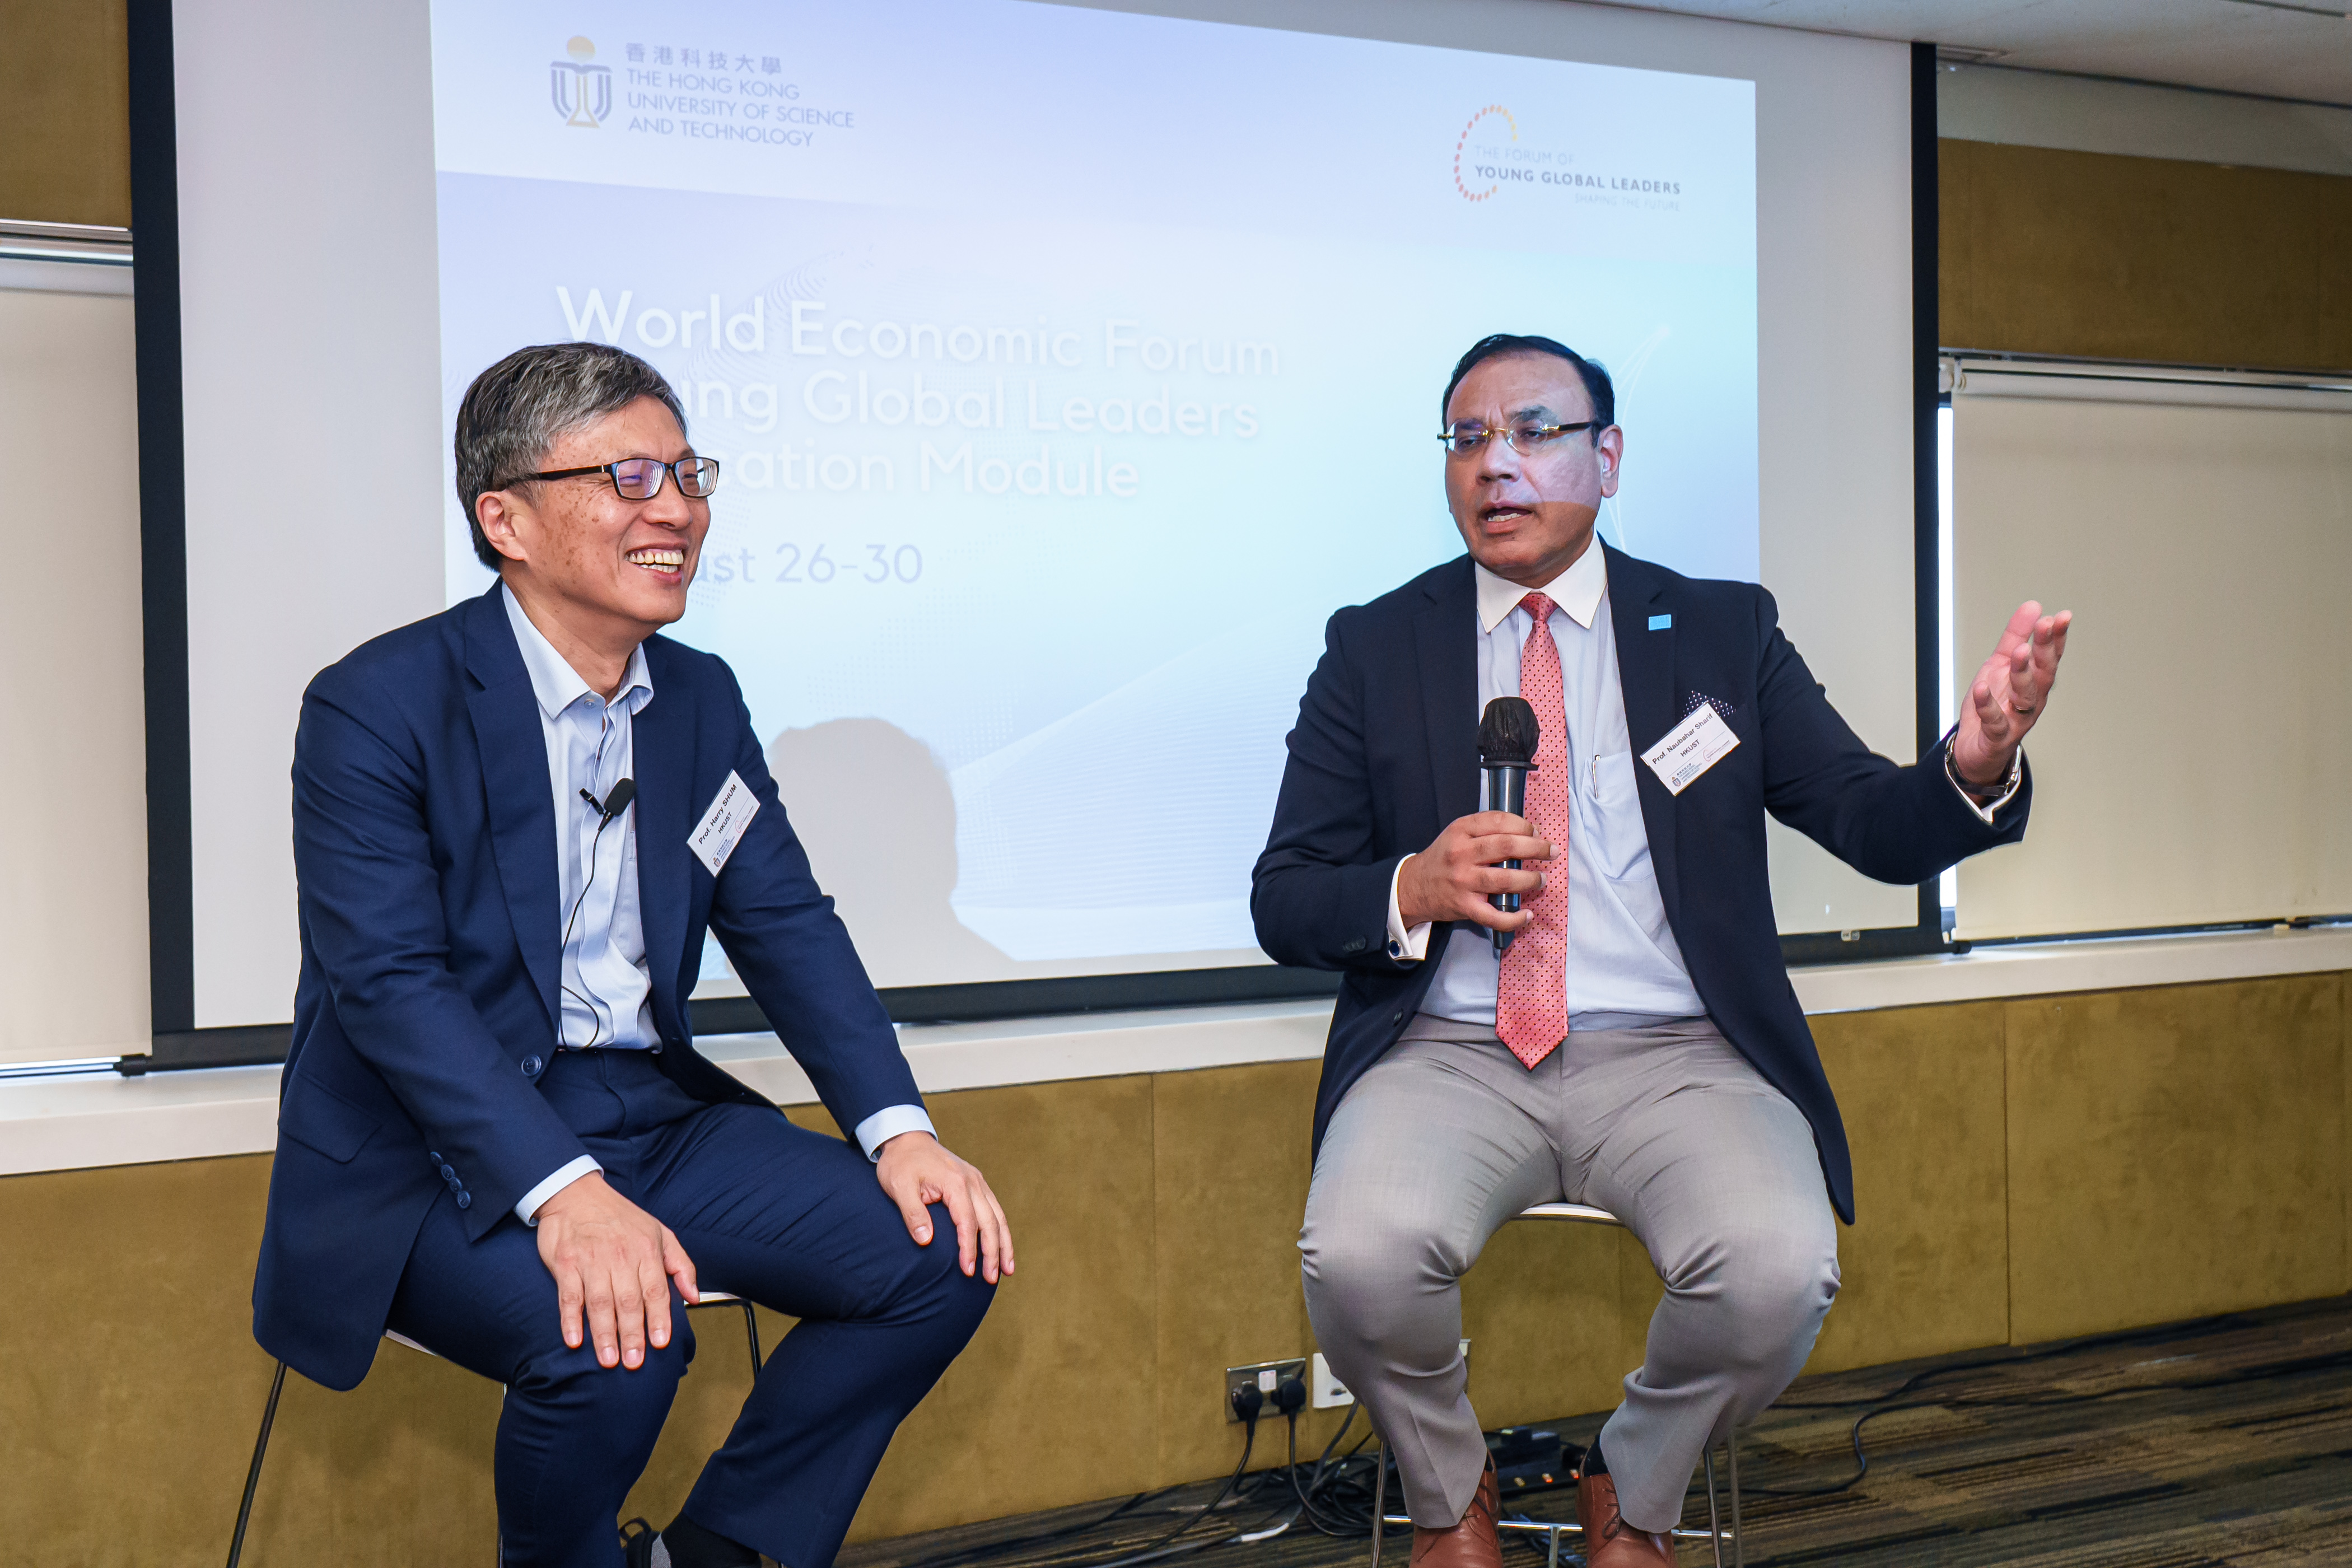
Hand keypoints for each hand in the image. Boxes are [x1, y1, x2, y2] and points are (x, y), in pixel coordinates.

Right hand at [534, 1171, 697, 1369]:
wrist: (577, 1194)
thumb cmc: (621, 1218)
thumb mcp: (660, 1232)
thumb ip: (681, 1265)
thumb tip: (694, 1297)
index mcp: (646, 1251)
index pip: (656, 1290)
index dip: (658, 1318)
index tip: (660, 1343)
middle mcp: (620, 1257)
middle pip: (628, 1302)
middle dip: (632, 1334)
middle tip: (634, 1362)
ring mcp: (591, 1261)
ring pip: (600, 1303)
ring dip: (604, 1334)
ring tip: (608, 1360)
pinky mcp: (566, 1264)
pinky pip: (569, 1296)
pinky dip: (570, 1319)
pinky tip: (574, 1339)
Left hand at [877, 1131, 1013, 1283]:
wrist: (907, 1139)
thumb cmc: (900, 1164)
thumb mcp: (899, 1187)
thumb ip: (913, 1213)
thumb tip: (926, 1241)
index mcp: (956, 1183)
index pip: (968, 1222)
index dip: (970, 1248)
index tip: (968, 1271)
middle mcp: (973, 1181)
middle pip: (990, 1222)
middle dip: (993, 1252)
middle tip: (991, 1279)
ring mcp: (977, 1181)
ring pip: (998, 1216)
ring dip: (1004, 1244)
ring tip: (1008, 1269)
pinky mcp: (976, 1183)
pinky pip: (994, 1209)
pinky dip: (1001, 1230)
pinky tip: (1002, 1246)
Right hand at [1395, 810, 1552, 930]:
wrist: (1414, 887)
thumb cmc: (1444, 858)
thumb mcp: (1457, 834)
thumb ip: (1486, 830)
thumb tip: (1527, 833)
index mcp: (1460, 831)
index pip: (1498, 821)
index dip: (1524, 825)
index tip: (1536, 832)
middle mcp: (1461, 854)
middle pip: (1505, 847)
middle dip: (1536, 848)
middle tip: (1551, 851)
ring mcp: (1462, 881)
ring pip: (1504, 879)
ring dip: (1530, 879)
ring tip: (1541, 879)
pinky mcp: (1464, 906)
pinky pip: (1494, 916)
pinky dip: (1515, 918)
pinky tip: (1527, 915)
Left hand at [1952, 601, 2072, 790]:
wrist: (1976, 747)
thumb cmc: (1994, 705)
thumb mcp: (2000, 664)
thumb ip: (2015, 636)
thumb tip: (2033, 606)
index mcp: (2034, 682)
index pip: (2050, 657)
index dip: (2056, 638)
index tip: (2061, 616)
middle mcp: (2031, 701)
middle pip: (2044, 674)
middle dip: (2046, 649)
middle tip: (2046, 625)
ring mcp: (2016, 720)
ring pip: (2025, 697)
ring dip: (2023, 673)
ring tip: (2019, 651)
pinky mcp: (1997, 737)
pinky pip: (1995, 722)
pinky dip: (1988, 706)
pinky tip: (1981, 689)